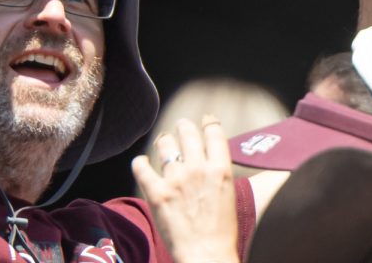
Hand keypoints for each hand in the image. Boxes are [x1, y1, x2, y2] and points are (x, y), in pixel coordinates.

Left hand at [132, 117, 239, 262]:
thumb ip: (220, 172)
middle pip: (186, 131)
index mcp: (220, 169)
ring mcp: (175, 180)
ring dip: (164, 142)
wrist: (207, 257)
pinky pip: (141, 165)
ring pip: (164, 143)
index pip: (213, 130)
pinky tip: (142, 164)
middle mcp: (197, 169)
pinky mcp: (156, 193)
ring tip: (163, 145)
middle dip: (183, 128)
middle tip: (181, 130)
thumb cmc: (222, 233)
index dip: (207, 122)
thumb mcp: (230, 194)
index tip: (204, 122)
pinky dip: (140, 163)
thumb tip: (216, 158)